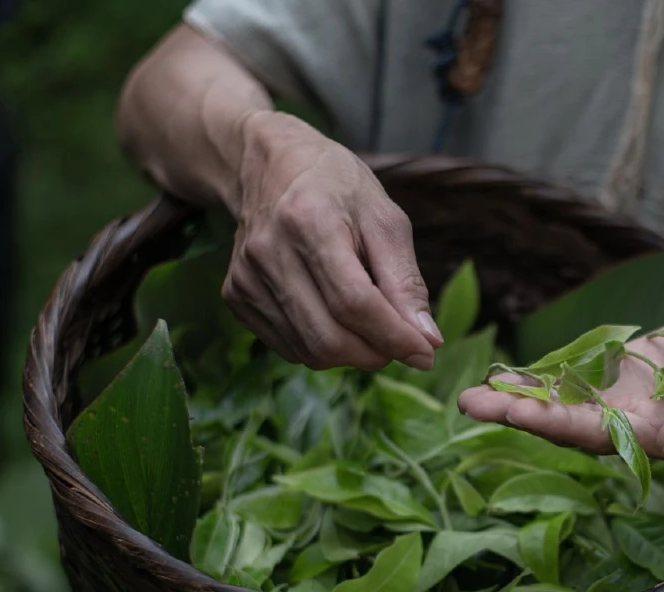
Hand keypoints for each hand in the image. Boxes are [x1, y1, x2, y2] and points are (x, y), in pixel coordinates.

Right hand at [221, 112, 442, 370]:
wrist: (271, 166)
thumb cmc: (340, 189)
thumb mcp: (385, 220)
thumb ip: (405, 282)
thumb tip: (428, 341)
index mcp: (310, 221)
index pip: (355, 303)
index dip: (394, 337)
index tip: (426, 353)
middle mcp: (269, 252)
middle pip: (328, 337)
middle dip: (376, 353)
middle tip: (401, 343)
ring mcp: (246, 277)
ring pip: (309, 351)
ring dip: (352, 354)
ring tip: (371, 326)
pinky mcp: (235, 296)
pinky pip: (289, 348)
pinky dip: (323, 348)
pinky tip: (336, 320)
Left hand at [458, 308, 663, 459]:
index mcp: (663, 434)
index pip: (604, 436)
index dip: (561, 426)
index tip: (522, 415)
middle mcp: (635, 423)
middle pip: (570, 424)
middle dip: (522, 415)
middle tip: (472, 406)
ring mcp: (624, 399)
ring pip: (565, 403)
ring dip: (520, 400)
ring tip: (471, 396)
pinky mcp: (620, 374)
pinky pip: (575, 378)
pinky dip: (541, 378)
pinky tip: (504, 375)